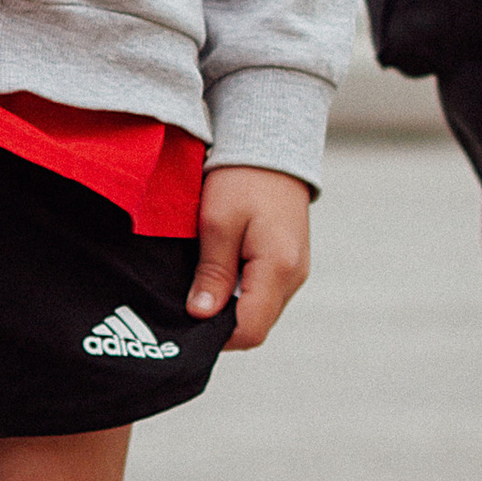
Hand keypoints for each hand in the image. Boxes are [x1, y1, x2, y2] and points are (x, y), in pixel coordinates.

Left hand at [187, 165, 313, 350]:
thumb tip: (202, 315)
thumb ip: (212, 273)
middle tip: (187, 302)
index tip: (186, 322)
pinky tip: (218, 270)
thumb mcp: (217, 222)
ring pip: (259, 309)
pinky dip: (240, 290)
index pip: (250, 330)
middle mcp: (294, 276)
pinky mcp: (289, 261)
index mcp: (278, 269)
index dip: (216, 336)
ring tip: (201, 282)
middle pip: (256, 324)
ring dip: (230, 305)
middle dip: (221, 322)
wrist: (270, 144)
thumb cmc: (241, 178)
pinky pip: (264, 291)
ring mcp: (295, 270)